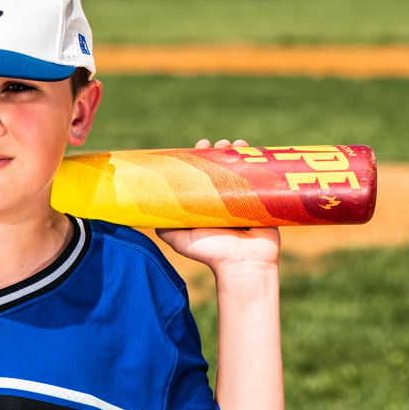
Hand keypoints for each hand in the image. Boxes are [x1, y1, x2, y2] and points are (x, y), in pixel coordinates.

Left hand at [158, 139, 280, 270]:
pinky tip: (250, 150)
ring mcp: (245, 198)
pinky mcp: (263, 200)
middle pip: (223, 167)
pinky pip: (261, 176)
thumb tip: (145, 213)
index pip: (204, 174)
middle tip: (217, 145)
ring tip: (231, 145)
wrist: (242, 264)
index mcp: (208, 203)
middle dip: (220, 151)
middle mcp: (225, 199)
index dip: (201, 158)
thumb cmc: (211, 253)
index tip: (199, 147)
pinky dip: (257, 161)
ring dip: (237, 152)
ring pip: (241, 168)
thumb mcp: (180, 240)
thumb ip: (165, 227)